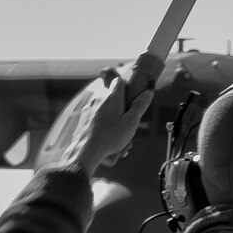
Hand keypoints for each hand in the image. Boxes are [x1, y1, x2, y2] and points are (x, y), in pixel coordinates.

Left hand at [37, 64, 156, 175]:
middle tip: (126, 123)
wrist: (86, 151)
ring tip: (118, 135)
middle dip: (120, 106)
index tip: (131, 97)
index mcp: (112, 97)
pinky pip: (96, 117)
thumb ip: (139, 106)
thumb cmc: (111, 137)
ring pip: (104, 108)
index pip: (119, 81)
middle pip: (112, 96)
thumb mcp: (131, 122)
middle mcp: (99, 98)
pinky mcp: (83, 117)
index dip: (127, 86)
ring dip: (112, 118)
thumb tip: (149, 92)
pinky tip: (107, 138)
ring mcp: (89, 107)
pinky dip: (103, 124)